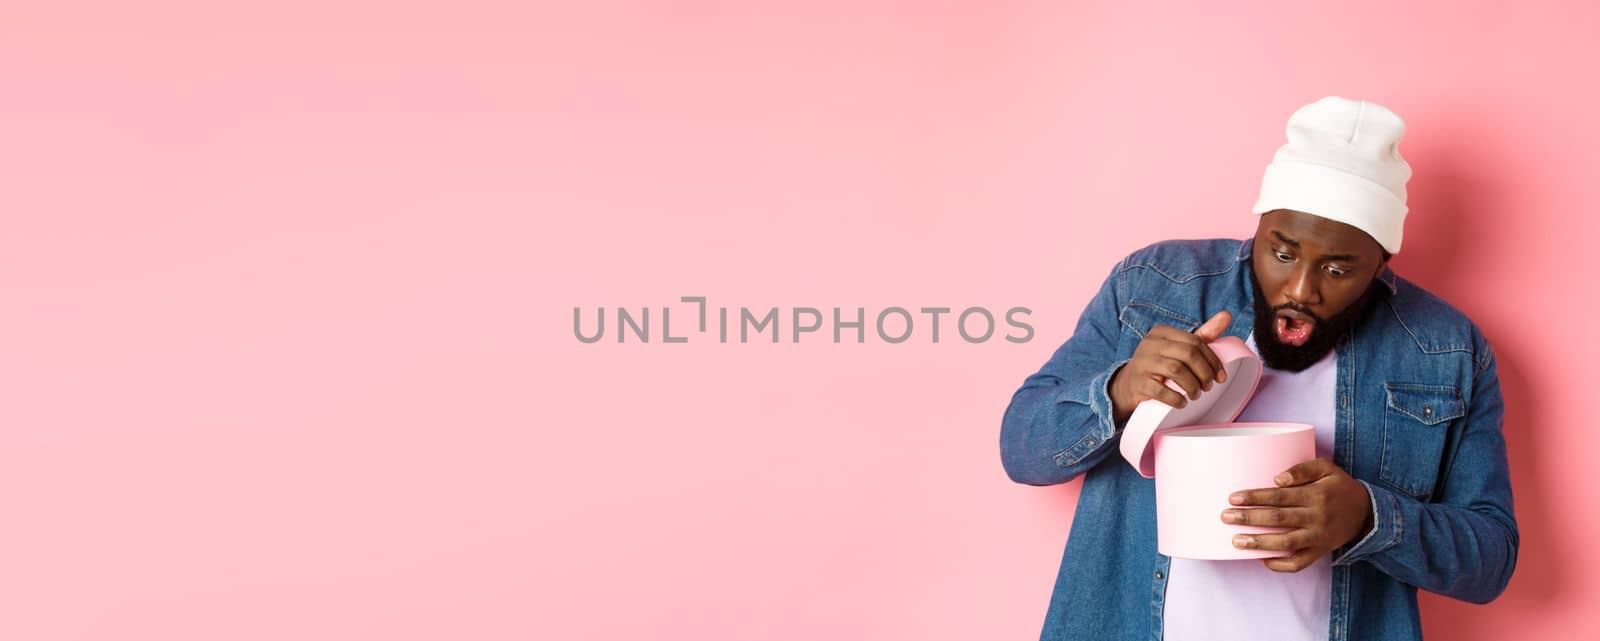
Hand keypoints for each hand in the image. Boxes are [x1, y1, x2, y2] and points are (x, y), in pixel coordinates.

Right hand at [1109, 310, 1231, 425]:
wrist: (1127, 385)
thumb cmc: (1158, 365)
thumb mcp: (1178, 348)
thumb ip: (1202, 334)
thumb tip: (1227, 315)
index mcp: (1161, 332)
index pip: (1195, 342)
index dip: (1213, 360)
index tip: (1220, 377)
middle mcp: (1150, 344)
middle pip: (1189, 355)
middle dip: (1204, 374)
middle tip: (1208, 386)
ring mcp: (1142, 363)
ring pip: (1177, 371)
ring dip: (1193, 386)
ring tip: (1195, 394)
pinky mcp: (1138, 383)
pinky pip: (1162, 391)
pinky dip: (1177, 399)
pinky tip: (1181, 402)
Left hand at [1221, 458, 1374, 571]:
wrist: (1367, 513)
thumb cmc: (1339, 486)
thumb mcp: (1327, 468)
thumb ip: (1303, 469)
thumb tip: (1277, 478)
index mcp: (1316, 495)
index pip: (1280, 497)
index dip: (1256, 497)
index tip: (1234, 497)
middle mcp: (1317, 518)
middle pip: (1278, 519)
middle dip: (1250, 519)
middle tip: (1226, 517)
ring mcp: (1318, 538)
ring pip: (1286, 544)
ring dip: (1259, 544)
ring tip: (1236, 541)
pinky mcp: (1320, 552)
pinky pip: (1299, 563)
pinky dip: (1280, 565)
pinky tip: (1261, 560)